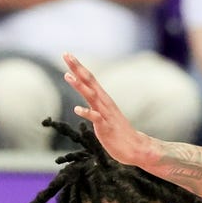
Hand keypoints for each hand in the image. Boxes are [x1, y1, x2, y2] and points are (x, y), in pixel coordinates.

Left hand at [63, 52, 154, 166]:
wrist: (135, 147)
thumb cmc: (117, 132)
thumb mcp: (103, 114)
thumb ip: (94, 105)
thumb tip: (84, 98)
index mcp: (103, 99)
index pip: (89, 79)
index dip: (78, 66)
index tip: (67, 54)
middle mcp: (104, 103)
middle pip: (89, 81)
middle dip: (77, 68)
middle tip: (66, 54)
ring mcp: (106, 114)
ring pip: (91, 96)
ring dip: (79, 86)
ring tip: (67, 75)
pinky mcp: (106, 128)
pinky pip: (96, 118)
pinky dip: (87, 113)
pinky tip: (77, 109)